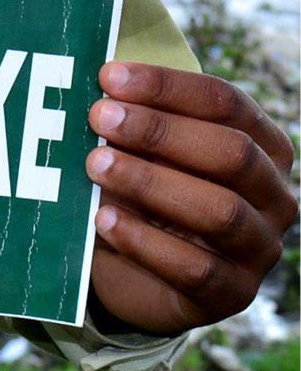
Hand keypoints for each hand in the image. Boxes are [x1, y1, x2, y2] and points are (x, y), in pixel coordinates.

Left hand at [86, 62, 297, 334]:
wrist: (136, 270)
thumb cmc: (144, 190)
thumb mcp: (142, 151)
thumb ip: (135, 121)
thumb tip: (101, 89)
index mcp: (263, 145)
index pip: (226, 103)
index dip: (167, 86)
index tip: (109, 76)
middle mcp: (274, 196)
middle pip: (232, 153)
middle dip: (159, 131)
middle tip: (99, 118)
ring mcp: (259, 249)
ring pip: (220, 211)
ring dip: (150, 182)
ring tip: (95, 165)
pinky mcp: (233, 293)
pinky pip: (196, 269)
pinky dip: (144, 241)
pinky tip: (103, 220)